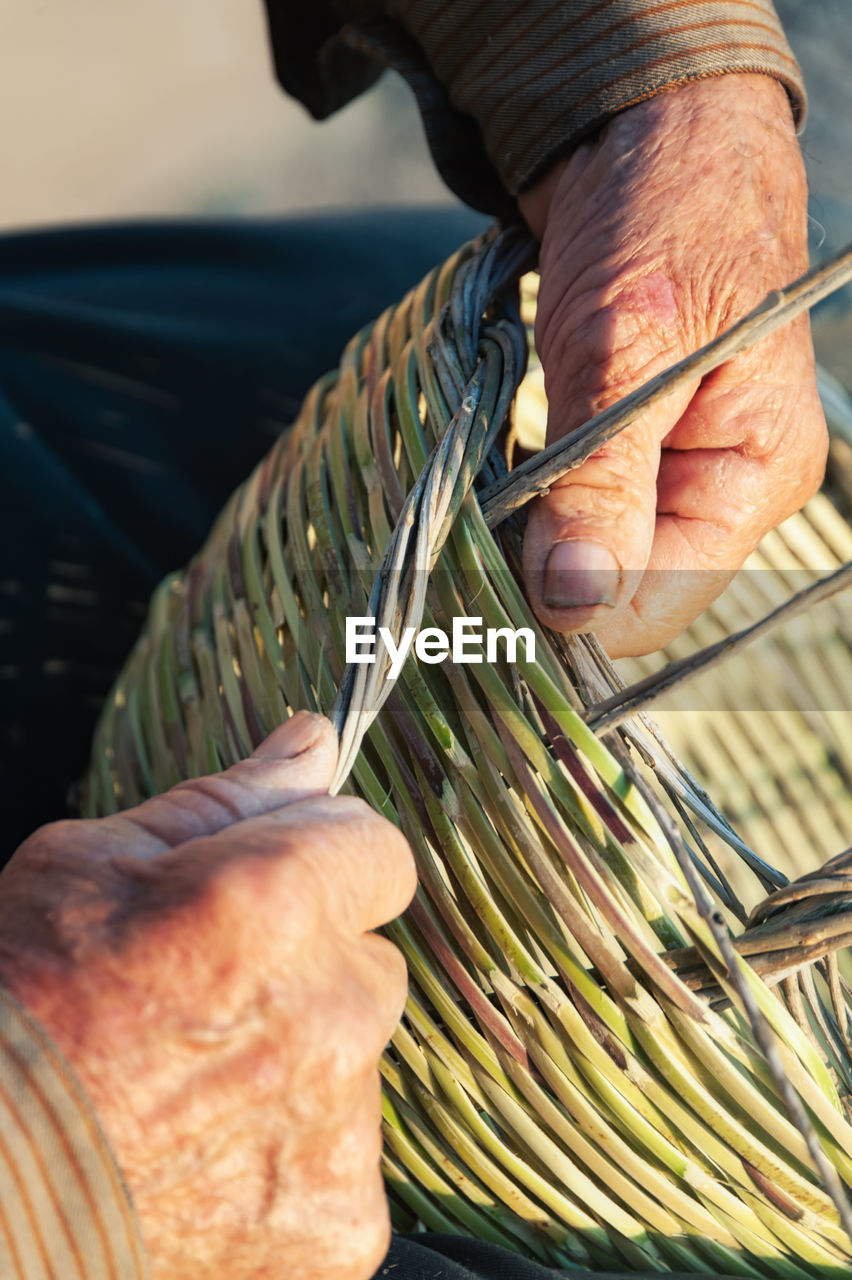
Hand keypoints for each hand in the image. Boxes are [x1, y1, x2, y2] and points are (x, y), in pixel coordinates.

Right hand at [0, 713, 415, 1279]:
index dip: (320, 863)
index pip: (379, 850)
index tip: (274, 890)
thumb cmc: (11, 1011)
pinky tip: (203, 1153)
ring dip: (297, 1058)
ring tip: (188, 1085)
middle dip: (308, 966)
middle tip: (205, 999)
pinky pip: (343, 1153)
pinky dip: (288, 1152)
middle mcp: (328, 1013)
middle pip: (369, 958)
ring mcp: (340, 1129)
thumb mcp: (89, 866)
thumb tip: (314, 741)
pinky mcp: (338, 1219)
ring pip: (354, 1056)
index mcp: (273, 905)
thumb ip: (229, 801)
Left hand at [519, 73, 826, 656]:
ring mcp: (670, 473)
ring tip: (478, 489)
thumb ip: (603, 477)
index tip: (485, 578)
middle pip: (617, 591)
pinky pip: (567, 509)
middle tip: (463, 530)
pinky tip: (495, 472)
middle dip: (539, 569)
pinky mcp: (624, 450)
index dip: (571, 608)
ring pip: (584, 555)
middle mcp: (718, 491)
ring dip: (523, 534)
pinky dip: (522, 500)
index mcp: (754, 477)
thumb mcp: (629, 345)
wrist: (644, 132)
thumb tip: (576, 604)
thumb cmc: (662, 213)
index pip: (656, 607)